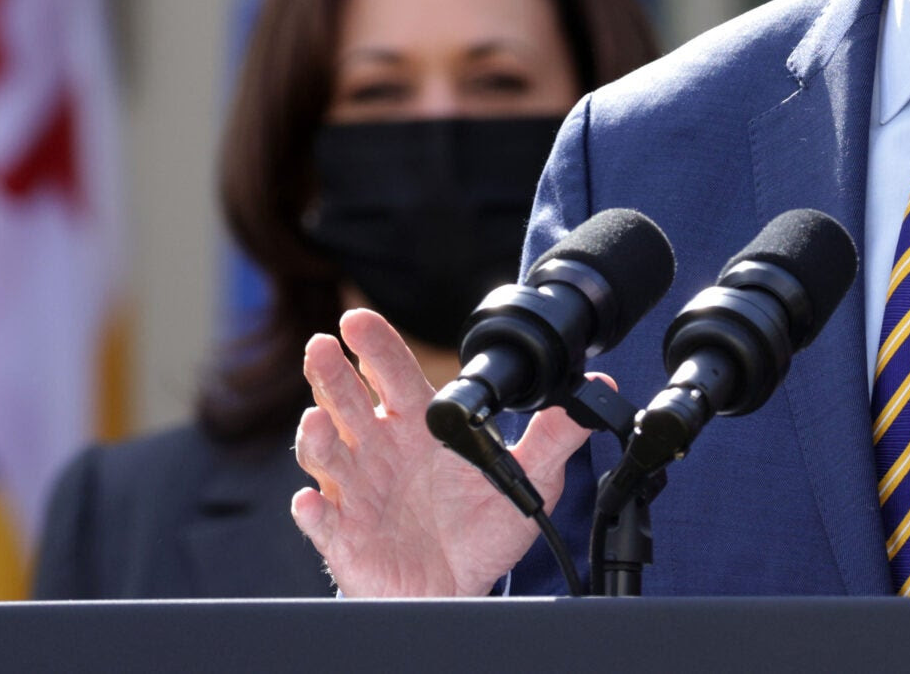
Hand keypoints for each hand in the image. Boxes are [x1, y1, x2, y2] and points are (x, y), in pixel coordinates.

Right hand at [290, 308, 594, 596]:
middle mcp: (380, 450)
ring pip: (326, 452)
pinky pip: (321, 520)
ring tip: (318, 423)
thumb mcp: (526, 478)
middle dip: (330, 373)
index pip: (390, 372)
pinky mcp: (344, 535)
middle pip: (345, 401)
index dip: (374, 345)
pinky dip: (313, 511)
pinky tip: (313, 504)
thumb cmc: (478, 528)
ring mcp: (357, 491)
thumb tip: (596, 392)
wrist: (458, 588)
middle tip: (322, 347)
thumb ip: (554, 435)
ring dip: (316, 436)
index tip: (357, 321)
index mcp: (417, 426)